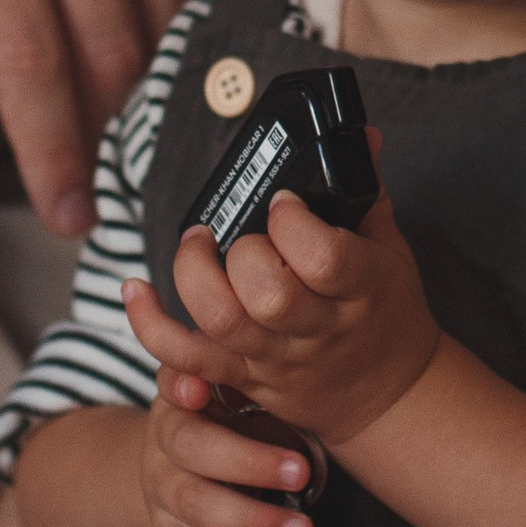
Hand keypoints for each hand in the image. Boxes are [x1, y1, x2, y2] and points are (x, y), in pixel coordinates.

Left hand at [0, 0, 237, 230]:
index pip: (36, 66)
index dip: (55, 155)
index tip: (66, 211)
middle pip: (117, 49)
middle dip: (111, 130)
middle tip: (106, 172)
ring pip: (178, 8)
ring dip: (164, 74)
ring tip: (142, 108)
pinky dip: (206, 2)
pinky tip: (183, 28)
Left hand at [121, 172, 440, 455]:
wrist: (387, 392)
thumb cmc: (384, 310)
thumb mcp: (390, 248)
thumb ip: (365, 191)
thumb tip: (358, 134)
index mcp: (361, 290)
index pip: (323, 259)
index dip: (293, 222)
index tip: (283, 201)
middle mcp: (318, 329)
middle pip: (267, 294)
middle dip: (244, 249)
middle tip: (245, 230)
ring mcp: (277, 357)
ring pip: (221, 322)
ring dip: (194, 273)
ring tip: (197, 243)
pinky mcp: (243, 376)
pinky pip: (185, 358)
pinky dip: (150, 325)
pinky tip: (136, 291)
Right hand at [136, 384, 327, 526]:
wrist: (188, 460)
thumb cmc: (235, 418)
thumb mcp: (244, 390)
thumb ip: (260, 383)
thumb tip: (307, 368)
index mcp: (185, 394)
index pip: (180, 383)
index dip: (185, 385)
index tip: (199, 389)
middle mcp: (167, 440)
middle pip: (192, 447)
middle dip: (247, 463)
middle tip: (299, 473)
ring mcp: (164, 490)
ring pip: (194, 504)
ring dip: (249, 522)